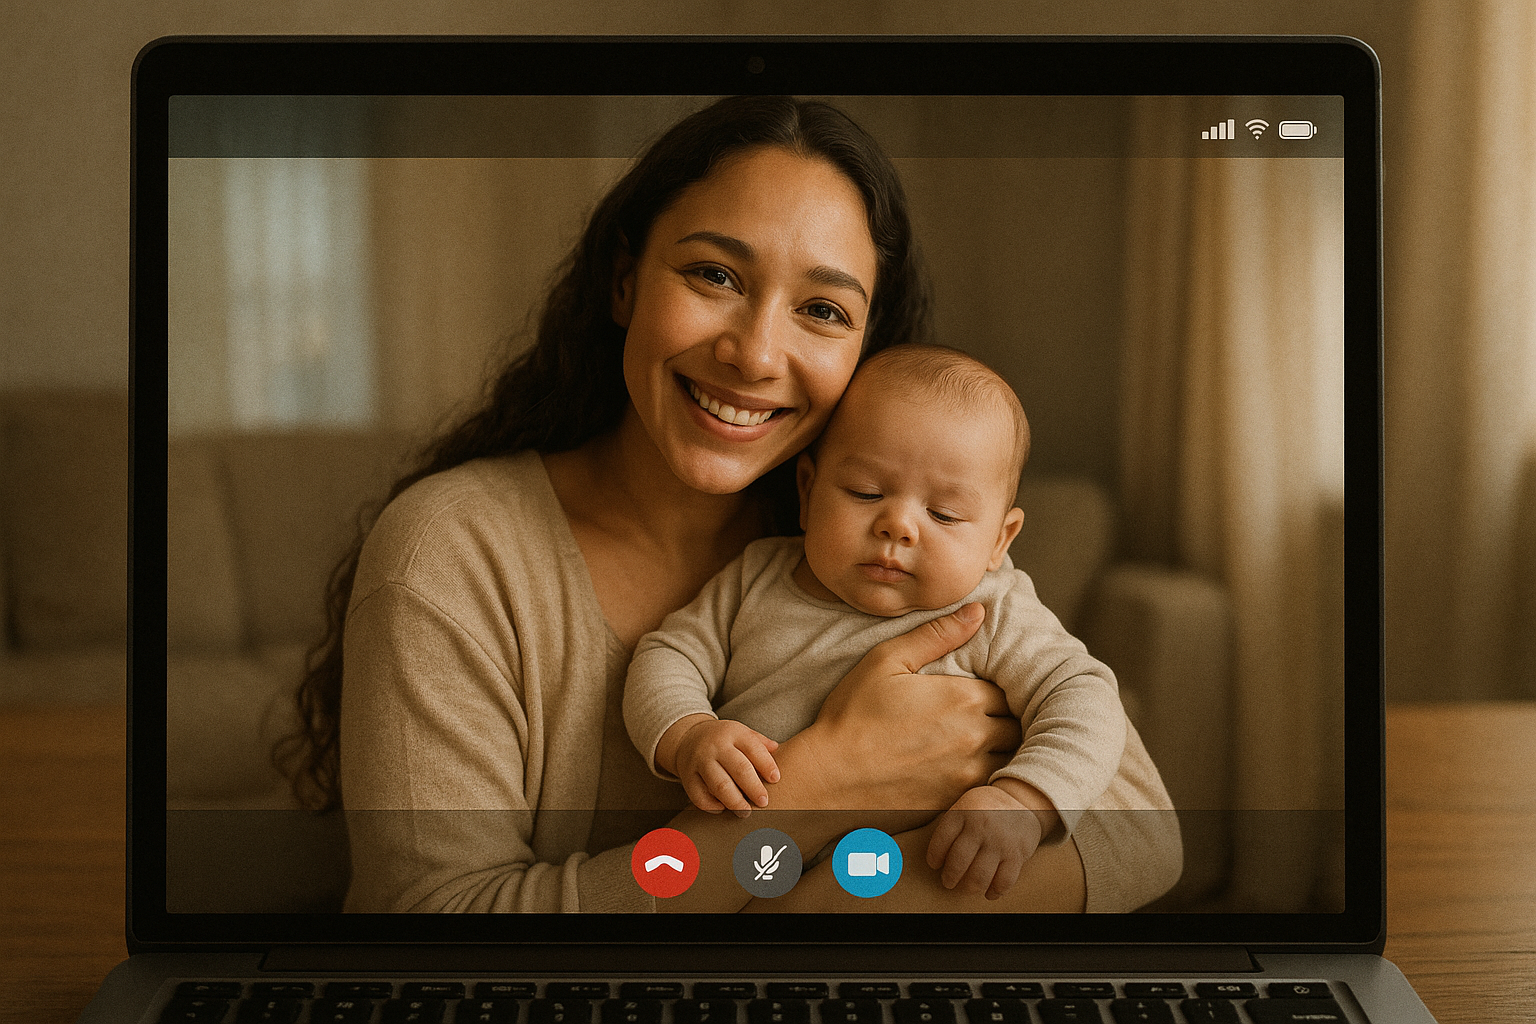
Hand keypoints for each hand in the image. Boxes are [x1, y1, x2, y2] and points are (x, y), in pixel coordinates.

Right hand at [671, 717, 780, 814]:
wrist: (688, 737)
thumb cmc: (724, 740)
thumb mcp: (741, 733)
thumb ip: (760, 742)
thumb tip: (777, 749)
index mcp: (733, 733)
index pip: (753, 748)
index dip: (767, 764)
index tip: (776, 779)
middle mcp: (716, 747)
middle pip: (738, 768)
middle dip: (753, 787)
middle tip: (764, 802)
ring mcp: (700, 762)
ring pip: (719, 785)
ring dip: (735, 802)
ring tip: (746, 812)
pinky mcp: (688, 777)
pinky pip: (700, 796)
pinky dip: (713, 806)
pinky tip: (723, 809)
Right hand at [799, 603, 1022, 818]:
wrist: (830, 778)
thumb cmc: (853, 716)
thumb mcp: (887, 661)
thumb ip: (936, 634)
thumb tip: (978, 611)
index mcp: (964, 698)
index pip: (1009, 690)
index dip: (1000, 690)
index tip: (986, 691)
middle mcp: (975, 737)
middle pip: (1018, 726)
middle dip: (1008, 719)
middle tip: (989, 717)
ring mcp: (969, 775)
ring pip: (1011, 759)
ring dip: (1003, 750)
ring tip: (981, 744)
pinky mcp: (957, 803)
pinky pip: (992, 790)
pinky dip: (989, 779)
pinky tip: (965, 771)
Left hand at [926, 784, 1043, 899]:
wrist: (1021, 801)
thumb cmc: (985, 810)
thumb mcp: (965, 807)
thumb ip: (952, 828)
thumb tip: (938, 860)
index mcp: (964, 812)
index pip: (941, 841)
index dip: (934, 857)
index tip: (935, 865)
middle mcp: (981, 826)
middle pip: (958, 862)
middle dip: (950, 877)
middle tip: (948, 882)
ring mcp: (1000, 840)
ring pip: (979, 876)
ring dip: (970, 888)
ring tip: (967, 888)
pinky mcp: (1018, 853)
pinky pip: (1004, 881)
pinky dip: (994, 892)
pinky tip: (989, 893)